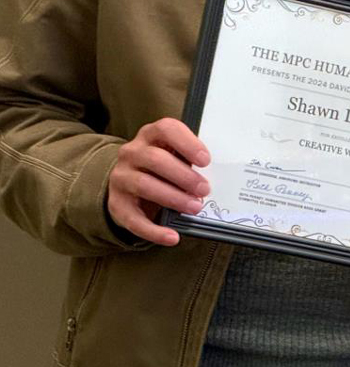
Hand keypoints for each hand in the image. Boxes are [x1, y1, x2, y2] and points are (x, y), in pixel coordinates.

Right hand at [107, 117, 210, 245]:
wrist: (129, 182)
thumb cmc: (162, 165)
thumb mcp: (174, 154)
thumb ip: (189, 159)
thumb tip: (216, 174)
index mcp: (151, 135)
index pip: (166, 129)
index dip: (187, 143)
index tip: (206, 160)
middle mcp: (131, 152)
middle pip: (156, 160)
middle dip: (184, 176)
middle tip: (205, 189)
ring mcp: (121, 177)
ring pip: (145, 185)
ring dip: (173, 198)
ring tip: (194, 207)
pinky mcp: (116, 204)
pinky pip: (134, 219)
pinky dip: (154, 231)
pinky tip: (172, 237)